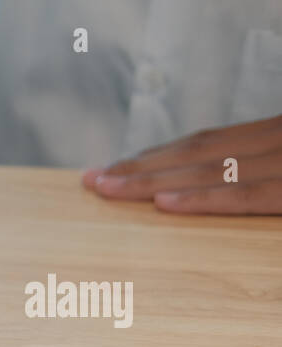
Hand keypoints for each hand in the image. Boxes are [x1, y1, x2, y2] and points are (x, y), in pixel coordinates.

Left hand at [83, 115, 281, 213]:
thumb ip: (257, 168)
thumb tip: (212, 180)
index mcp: (274, 136)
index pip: (206, 144)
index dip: (157, 155)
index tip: (115, 166)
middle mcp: (275, 143)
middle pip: (195, 153)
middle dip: (139, 166)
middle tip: (91, 178)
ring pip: (208, 171)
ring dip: (152, 180)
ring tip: (107, 188)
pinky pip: (243, 195)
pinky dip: (200, 198)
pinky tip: (161, 203)